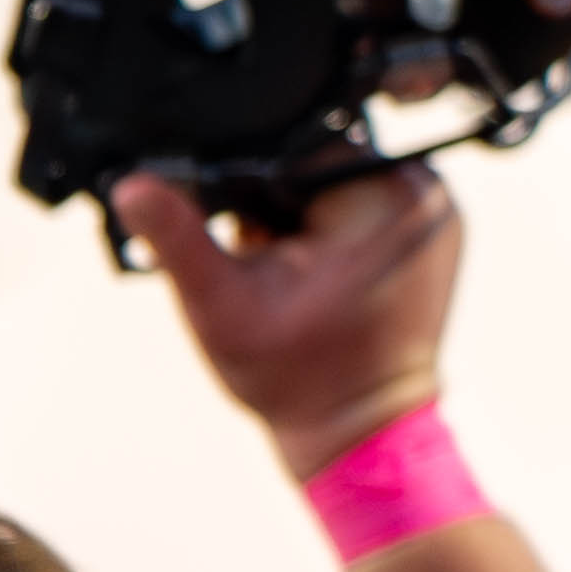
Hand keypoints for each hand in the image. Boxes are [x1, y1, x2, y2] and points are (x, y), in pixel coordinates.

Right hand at [115, 157, 461, 479]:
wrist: (359, 429)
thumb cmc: (295, 376)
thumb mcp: (221, 303)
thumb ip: (177, 236)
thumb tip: (132, 183)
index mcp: (383, 195)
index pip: (298, 143)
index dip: (252, 181)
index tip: (247, 232)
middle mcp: (424, 191)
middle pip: (320, 157)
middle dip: (279, 199)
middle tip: (268, 256)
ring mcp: (439, 212)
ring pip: (340, 179)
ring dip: (305, 213)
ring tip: (293, 270)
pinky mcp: (436, 232)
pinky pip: (367, 203)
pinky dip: (335, 228)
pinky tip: (318, 271)